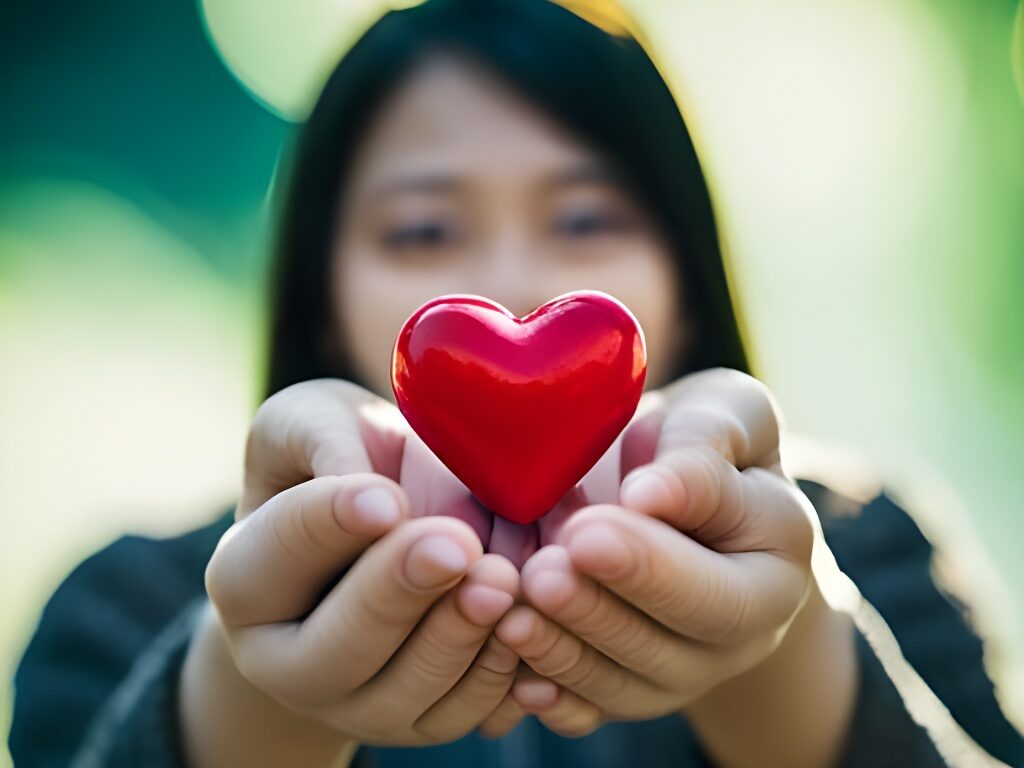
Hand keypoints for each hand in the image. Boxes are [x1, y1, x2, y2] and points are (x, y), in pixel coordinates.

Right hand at [182, 380, 521, 767]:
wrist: (383, 532)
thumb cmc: (343, 460)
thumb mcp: (313, 422)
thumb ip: (322, 438)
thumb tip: (373, 494)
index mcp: (247, 578)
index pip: (281, 550)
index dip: (331, 522)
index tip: (386, 498)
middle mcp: (288, 660)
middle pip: (337, 648)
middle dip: (398, 594)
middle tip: (454, 546)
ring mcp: (357, 703)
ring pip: (405, 694)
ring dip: (457, 638)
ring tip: (499, 580)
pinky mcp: (424, 720)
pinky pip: (465, 715)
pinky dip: (501, 674)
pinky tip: (528, 622)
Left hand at [485, 369, 816, 737]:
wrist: (678, 490)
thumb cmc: (704, 441)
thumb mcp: (725, 416)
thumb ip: (702, 445)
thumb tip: (654, 495)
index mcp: (774, 575)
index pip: (718, 589)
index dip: (651, 566)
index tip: (587, 529)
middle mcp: (735, 641)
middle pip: (668, 648)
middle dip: (598, 611)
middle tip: (541, 573)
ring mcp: (680, 672)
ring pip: (622, 685)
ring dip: (562, 653)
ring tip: (510, 613)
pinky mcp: (626, 686)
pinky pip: (588, 707)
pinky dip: (549, 694)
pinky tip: (511, 670)